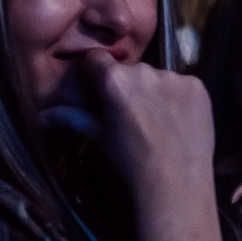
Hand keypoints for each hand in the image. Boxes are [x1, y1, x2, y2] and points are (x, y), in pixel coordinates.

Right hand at [78, 53, 216, 206]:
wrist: (175, 181)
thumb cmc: (130, 161)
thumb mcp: (99, 137)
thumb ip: (73, 118)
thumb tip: (42, 116)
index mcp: (114, 79)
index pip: (97, 59)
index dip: (96, 72)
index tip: (100, 88)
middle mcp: (145, 71)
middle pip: (131, 70)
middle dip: (128, 86)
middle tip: (133, 114)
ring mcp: (175, 77)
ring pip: (159, 77)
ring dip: (156, 91)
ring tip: (159, 121)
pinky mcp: (198, 86)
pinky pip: (184, 85)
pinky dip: (180, 98)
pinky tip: (179, 120)